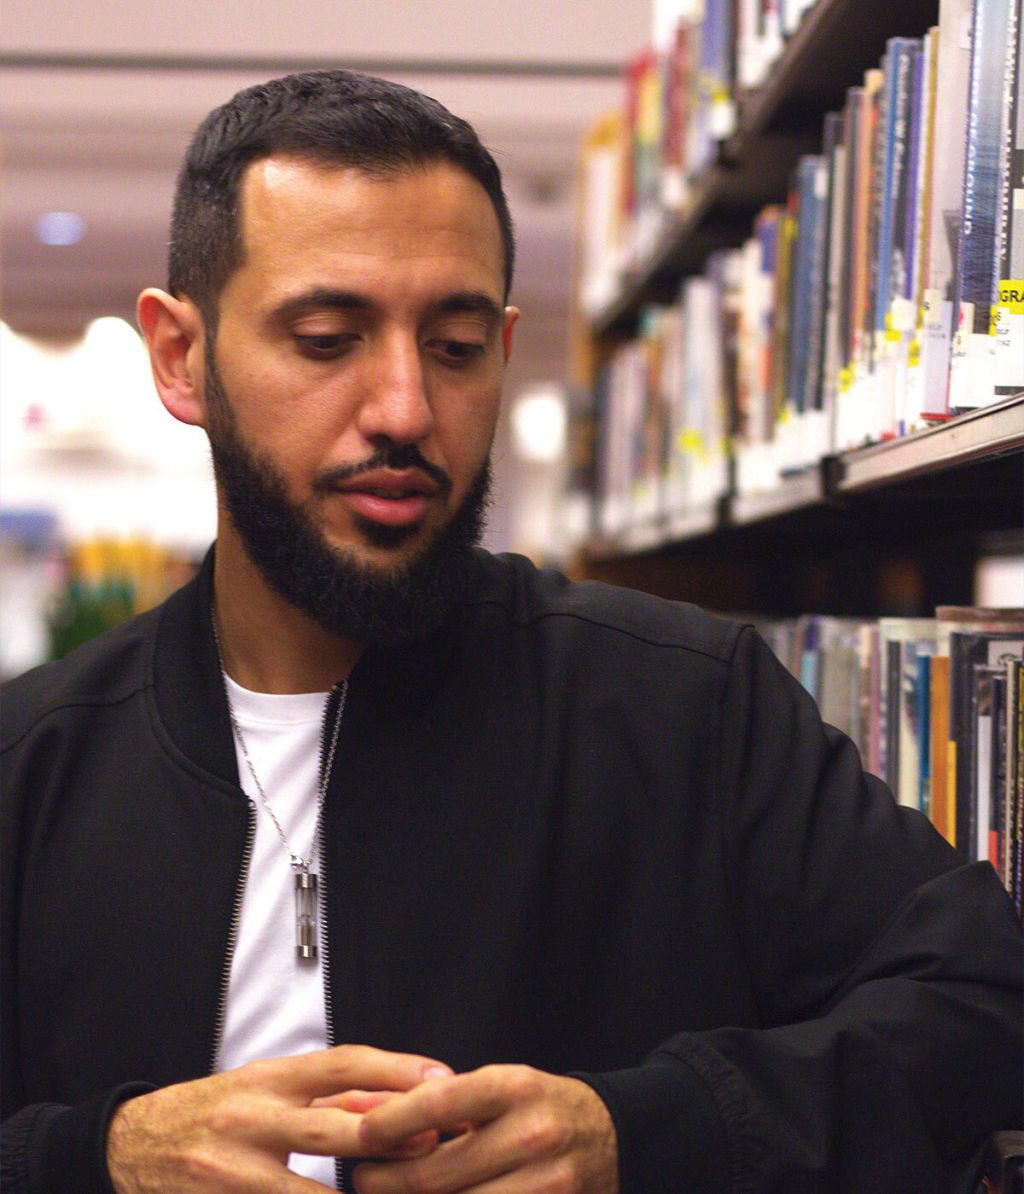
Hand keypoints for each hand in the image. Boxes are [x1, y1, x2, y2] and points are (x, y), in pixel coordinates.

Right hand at [106, 1044, 451, 1192]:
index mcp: (270, 1078)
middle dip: (392, 1138)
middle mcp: (253, 1119)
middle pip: (336, 1127)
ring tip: (406, 1190)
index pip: (343, 1064)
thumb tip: (396, 1102)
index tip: (443, 1078)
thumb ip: (329, 1096)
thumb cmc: (215, 1113)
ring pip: (311, 1192)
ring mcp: (234, 1172)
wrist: (131, 1146)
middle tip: (438, 1143)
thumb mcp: (267, 1089)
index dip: (397, 1069)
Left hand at [349, 1065, 618, 1192]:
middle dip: (389, 1181)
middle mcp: (531, 1134)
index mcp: (515, 1088)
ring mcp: (545, 1184)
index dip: (392, 1121)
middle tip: (362, 1180)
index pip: (440, 1102)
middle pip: (439, 1173)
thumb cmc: (541, 1108)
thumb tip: (377, 1122)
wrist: (612, 1136)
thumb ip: (451, 1104)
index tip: (360, 1133)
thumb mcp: (505, 1086)